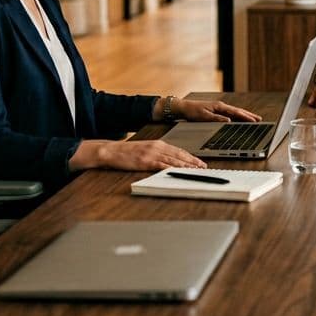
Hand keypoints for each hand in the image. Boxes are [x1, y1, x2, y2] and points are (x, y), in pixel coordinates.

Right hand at [70, 139, 207, 171]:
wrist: (112, 151)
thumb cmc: (128, 152)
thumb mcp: (146, 149)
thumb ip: (158, 153)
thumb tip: (171, 160)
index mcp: (158, 143)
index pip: (179, 150)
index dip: (191, 156)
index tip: (200, 161)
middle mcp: (157, 147)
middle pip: (180, 154)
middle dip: (193, 161)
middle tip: (203, 167)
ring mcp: (152, 154)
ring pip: (174, 160)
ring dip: (186, 166)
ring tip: (196, 170)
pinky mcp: (146, 161)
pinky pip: (162, 166)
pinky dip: (172, 169)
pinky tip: (179, 172)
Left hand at [176, 99, 260, 122]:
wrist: (183, 107)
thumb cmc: (192, 112)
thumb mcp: (204, 116)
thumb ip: (216, 119)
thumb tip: (229, 121)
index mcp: (219, 107)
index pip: (235, 112)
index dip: (246, 117)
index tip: (255, 120)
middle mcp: (221, 106)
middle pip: (238, 111)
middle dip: (249, 115)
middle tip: (259, 119)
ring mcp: (219, 108)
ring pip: (235, 112)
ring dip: (245, 115)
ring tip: (254, 119)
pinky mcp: (217, 110)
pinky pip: (231, 113)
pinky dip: (238, 116)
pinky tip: (241, 119)